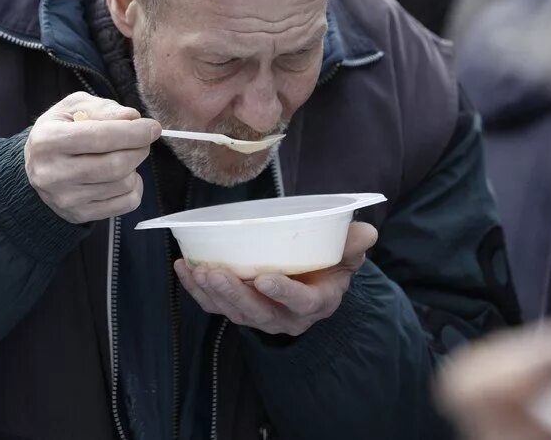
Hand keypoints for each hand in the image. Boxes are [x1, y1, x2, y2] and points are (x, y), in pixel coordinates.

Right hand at [24, 92, 160, 223]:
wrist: (36, 166)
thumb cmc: (60, 130)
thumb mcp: (74, 107)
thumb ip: (104, 108)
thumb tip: (132, 118)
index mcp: (48, 140)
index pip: (101, 137)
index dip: (134, 132)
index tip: (153, 127)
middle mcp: (53, 174)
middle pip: (116, 164)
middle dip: (140, 148)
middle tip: (143, 140)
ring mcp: (65, 198)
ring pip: (124, 183)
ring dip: (135, 166)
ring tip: (124, 156)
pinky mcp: (79, 214)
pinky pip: (126, 203)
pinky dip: (134, 187)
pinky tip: (123, 176)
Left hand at [174, 221, 377, 335]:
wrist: (315, 281)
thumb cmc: (330, 264)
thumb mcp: (346, 255)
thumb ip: (352, 245)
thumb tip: (367, 232)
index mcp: (317, 303)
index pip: (301, 303)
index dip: (284, 294)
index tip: (266, 279)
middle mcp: (286, 317)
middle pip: (258, 312)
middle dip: (234, 294)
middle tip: (216, 273)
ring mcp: (260, 316)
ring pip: (233, 311)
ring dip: (212, 293)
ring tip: (198, 271)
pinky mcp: (239, 309)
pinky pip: (215, 305)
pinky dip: (196, 290)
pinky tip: (184, 268)